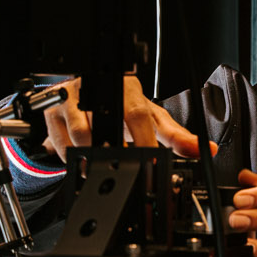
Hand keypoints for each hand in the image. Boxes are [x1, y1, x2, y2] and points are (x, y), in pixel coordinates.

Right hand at [39, 75, 210, 159]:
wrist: (87, 87)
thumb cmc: (123, 104)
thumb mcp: (151, 117)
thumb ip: (176, 135)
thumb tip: (205, 149)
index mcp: (127, 89)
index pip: (137, 114)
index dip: (143, 140)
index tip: (148, 161)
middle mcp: (98, 88)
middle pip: (105, 124)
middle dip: (114, 151)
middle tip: (121, 169)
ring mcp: (72, 97)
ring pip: (80, 133)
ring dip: (91, 158)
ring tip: (100, 169)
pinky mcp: (52, 109)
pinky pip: (58, 140)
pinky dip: (70, 157)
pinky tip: (80, 161)